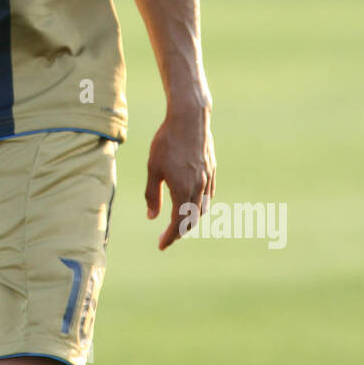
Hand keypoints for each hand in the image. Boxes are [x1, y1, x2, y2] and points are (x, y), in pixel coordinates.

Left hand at [145, 103, 214, 250]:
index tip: (161, 245)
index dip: (170, 237)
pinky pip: (208, 195)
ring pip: (202, 208)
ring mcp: (207, 179)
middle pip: (192, 220)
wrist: (189, 119)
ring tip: (179, 222)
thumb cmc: (166, 142)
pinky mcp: (211, 170)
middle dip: (180, 231)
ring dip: (192, 219)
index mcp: (183, 190)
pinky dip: (200, 205)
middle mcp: (198, 188)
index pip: (178, 223)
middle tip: (167, 237)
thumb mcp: (153, 168)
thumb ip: (152, 195)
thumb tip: (152, 217)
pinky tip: (193, 203)